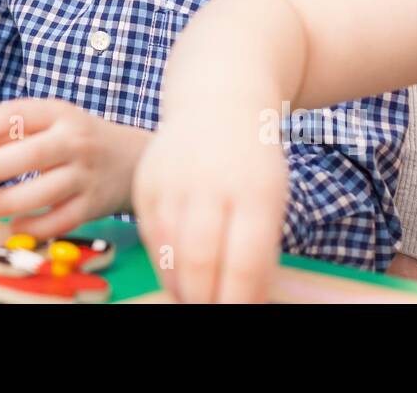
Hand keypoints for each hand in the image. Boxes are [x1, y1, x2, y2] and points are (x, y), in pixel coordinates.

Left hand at [0, 98, 148, 238]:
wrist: (137, 159)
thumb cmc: (78, 139)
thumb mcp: (50, 122)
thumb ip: (9, 132)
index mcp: (58, 113)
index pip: (16, 115)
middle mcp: (74, 141)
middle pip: (31, 154)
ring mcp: (86, 175)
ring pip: (44, 192)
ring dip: (7, 201)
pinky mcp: (93, 205)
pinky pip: (60, 221)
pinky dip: (34, 227)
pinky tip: (13, 226)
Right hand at [133, 110, 288, 302]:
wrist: (216, 105)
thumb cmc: (252, 162)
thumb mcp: (272, 200)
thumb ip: (259, 250)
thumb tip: (245, 300)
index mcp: (255, 191)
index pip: (244, 262)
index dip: (240, 299)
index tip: (240, 312)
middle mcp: (210, 183)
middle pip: (199, 260)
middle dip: (205, 299)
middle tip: (211, 311)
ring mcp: (172, 180)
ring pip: (169, 251)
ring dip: (181, 286)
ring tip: (194, 298)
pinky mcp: (145, 182)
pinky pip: (150, 235)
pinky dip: (163, 262)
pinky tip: (177, 274)